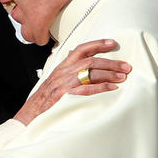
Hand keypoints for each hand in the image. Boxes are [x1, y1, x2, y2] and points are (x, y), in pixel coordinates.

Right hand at [13, 39, 130, 124]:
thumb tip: (75, 53)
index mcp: (62, 67)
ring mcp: (64, 84)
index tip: (112, 43)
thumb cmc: (45, 99)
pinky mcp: (65, 96)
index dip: (97, 44)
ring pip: (90, 72)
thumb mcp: (55, 79)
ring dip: (109, 74)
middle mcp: (64, 72)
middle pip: (91, 61)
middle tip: (126, 67)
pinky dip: (101, 87)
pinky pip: (86, 89)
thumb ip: (67, 68)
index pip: (81, 49)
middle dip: (111, 63)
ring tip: (123, 77)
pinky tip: (113, 88)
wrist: (30, 115)